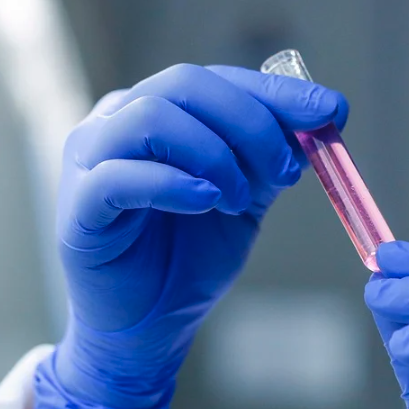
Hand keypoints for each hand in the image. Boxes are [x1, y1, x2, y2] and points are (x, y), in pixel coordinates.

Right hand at [32, 64, 348, 408]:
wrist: (150, 329)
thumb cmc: (188, 259)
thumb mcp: (246, 198)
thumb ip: (272, 157)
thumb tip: (326, 115)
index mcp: (157, 111)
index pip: (217, 79)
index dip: (276, 92)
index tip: (331, 112)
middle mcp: (116, 122)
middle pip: (184, 84)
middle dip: (250, 122)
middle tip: (286, 172)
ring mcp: (88, 160)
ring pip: (149, 117)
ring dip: (212, 153)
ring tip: (239, 200)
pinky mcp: (77, 208)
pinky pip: (118, 175)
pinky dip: (171, 183)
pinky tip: (205, 202)